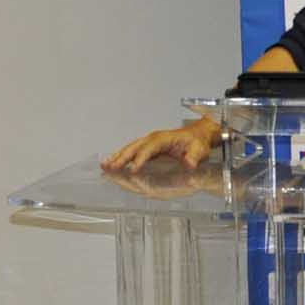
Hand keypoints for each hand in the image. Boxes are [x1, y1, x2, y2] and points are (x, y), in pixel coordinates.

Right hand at [102, 119, 222, 173]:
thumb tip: (189, 163)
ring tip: (105, 165)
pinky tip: (111, 163)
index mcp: (164, 138)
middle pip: (135, 147)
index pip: (150, 148)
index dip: (141, 158)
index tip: (134, 169)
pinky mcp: (147, 147)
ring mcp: (148, 142)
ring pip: (130, 148)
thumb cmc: (197, 142)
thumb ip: (194, 156)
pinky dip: (120, 156)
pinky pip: (131, 151)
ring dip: (117, 157)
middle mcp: (153, 138)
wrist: (198, 135)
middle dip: (122, 158)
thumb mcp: (199, 150)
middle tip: (111, 167)